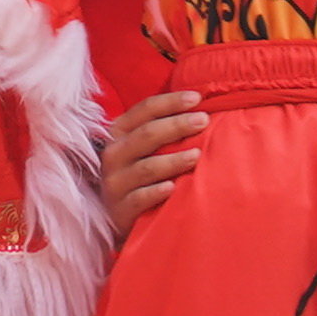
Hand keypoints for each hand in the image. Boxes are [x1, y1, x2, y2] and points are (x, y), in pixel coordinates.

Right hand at [100, 94, 208, 238]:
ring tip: (197, 155)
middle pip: (147, 134)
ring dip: (173, 160)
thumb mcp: (144, 148)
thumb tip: (200, 108)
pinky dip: (156, 192)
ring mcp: (114, 183)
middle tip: (203, 121)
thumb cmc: (141, 174)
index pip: (144, 110)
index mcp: (118, 133)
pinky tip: (173, 188)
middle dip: (177, 125)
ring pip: (146, 167)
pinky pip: (140, 198)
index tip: (197, 99)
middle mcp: (113, 155)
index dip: (170, 102)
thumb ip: (162, 129)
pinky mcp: (120, 210)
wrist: (120, 217)